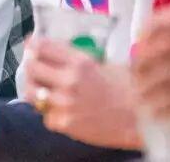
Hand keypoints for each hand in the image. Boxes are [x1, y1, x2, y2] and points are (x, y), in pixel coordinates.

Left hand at [24, 37, 138, 148]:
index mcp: (80, 62)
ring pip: (32, 93)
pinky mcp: (65, 124)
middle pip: (32, 67)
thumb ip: (78, 60)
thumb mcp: (104, 64)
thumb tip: (55, 54)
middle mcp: (69, 80)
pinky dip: (49, 113)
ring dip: (34, 90)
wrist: (138, 118)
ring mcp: (65, 103)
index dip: (33, 45)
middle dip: (30, 66)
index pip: (43, 47)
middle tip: (33, 67)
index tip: (31, 45)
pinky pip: (45, 116)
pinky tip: (60, 110)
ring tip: (41, 90)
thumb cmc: (127, 90)